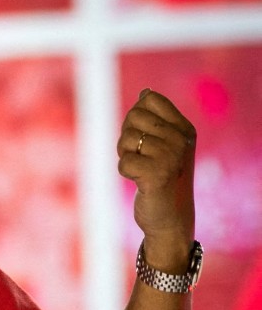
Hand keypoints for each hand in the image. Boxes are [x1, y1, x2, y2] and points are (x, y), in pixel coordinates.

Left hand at [117, 89, 196, 266]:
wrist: (169, 217)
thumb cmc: (161, 179)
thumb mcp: (163, 146)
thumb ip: (155, 120)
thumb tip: (145, 92)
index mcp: (184, 128)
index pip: (149, 99)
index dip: (136, 117)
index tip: (145, 137)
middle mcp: (181, 139)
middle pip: (133, 116)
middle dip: (127, 138)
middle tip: (142, 157)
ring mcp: (171, 156)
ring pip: (126, 139)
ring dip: (126, 156)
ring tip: (142, 169)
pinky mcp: (157, 174)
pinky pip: (123, 162)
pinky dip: (125, 172)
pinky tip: (140, 181)